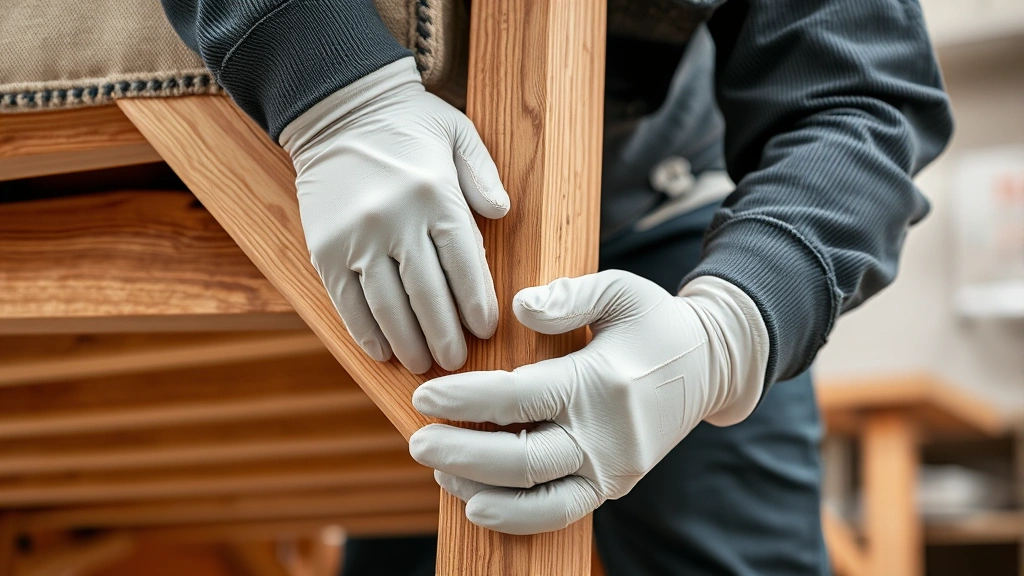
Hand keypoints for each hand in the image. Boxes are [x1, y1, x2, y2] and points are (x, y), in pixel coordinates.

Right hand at [281, 57, 509, 373]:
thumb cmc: (407, 124)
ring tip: (423, 364)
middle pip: (428, 296)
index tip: (485, 330)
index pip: (465, 265)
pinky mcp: (326, 249)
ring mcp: (358, 238)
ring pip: (389, 307)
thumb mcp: (458, 133)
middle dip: (446, 337)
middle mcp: (397, 220)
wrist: (337, 108)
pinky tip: (382, 350)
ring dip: (408, 343)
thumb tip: (502, 213)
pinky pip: (348, 302)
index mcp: (436, 196)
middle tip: (456, 363)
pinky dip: (366, 332)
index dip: (477, 305)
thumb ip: (483, 174)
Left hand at [409, 270, 768, 533]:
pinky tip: (478, 505)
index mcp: (600, 381)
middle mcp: (607, 435)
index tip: (424, 395)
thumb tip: (518, 308)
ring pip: (538, 498)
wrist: (712, 365)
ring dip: (481, 490)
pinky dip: (518, 517)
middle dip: (461, 454)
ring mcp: (613, 467)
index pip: (519, 397)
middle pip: (520, 459)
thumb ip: (570, 295)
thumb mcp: (620, 290)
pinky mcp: (614, 486)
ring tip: (440, 472)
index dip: (466, 399)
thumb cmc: (656, 322)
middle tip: (416, 442)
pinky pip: (561, 512)